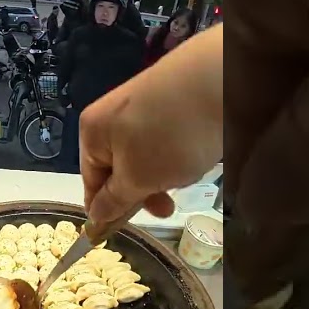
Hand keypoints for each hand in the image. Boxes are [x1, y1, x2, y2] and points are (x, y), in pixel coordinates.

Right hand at [80, 27, 223, 222]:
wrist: (217, 79)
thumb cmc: (168, 136)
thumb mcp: (137, 179)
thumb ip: (113, 201)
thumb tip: (93, 218)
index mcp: (92, 131)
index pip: (90, 183)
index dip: (107, 209)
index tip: (129, 229)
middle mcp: (112, 114)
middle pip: (120, 168)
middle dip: (142, 190)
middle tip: (167, 206)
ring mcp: (144, 103)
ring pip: (147, 155)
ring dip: (164, 172)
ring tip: (187, 169)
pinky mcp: (172, 98)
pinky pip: (168, 138)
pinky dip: (180, 151)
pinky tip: (197, 149)